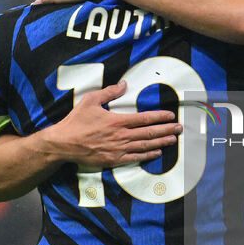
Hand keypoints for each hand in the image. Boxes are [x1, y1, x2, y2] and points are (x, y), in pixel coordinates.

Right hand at [43, 81, 181, 168]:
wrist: (63, 144)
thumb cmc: (76, 121)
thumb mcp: (90, 101)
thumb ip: (109, 92)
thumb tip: (123, 84)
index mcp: (117, 121)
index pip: (145, 118)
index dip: (160, 117)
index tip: (171, 116)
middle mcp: (121, 136)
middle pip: (149, 133)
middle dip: (167, 130)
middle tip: (180, 129)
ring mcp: (118, 149)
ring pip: (145, 146)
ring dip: (161, 142)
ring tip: (173, 140)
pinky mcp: (113, 160)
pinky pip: (135, 158)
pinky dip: (147, 155)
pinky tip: (157, 153)